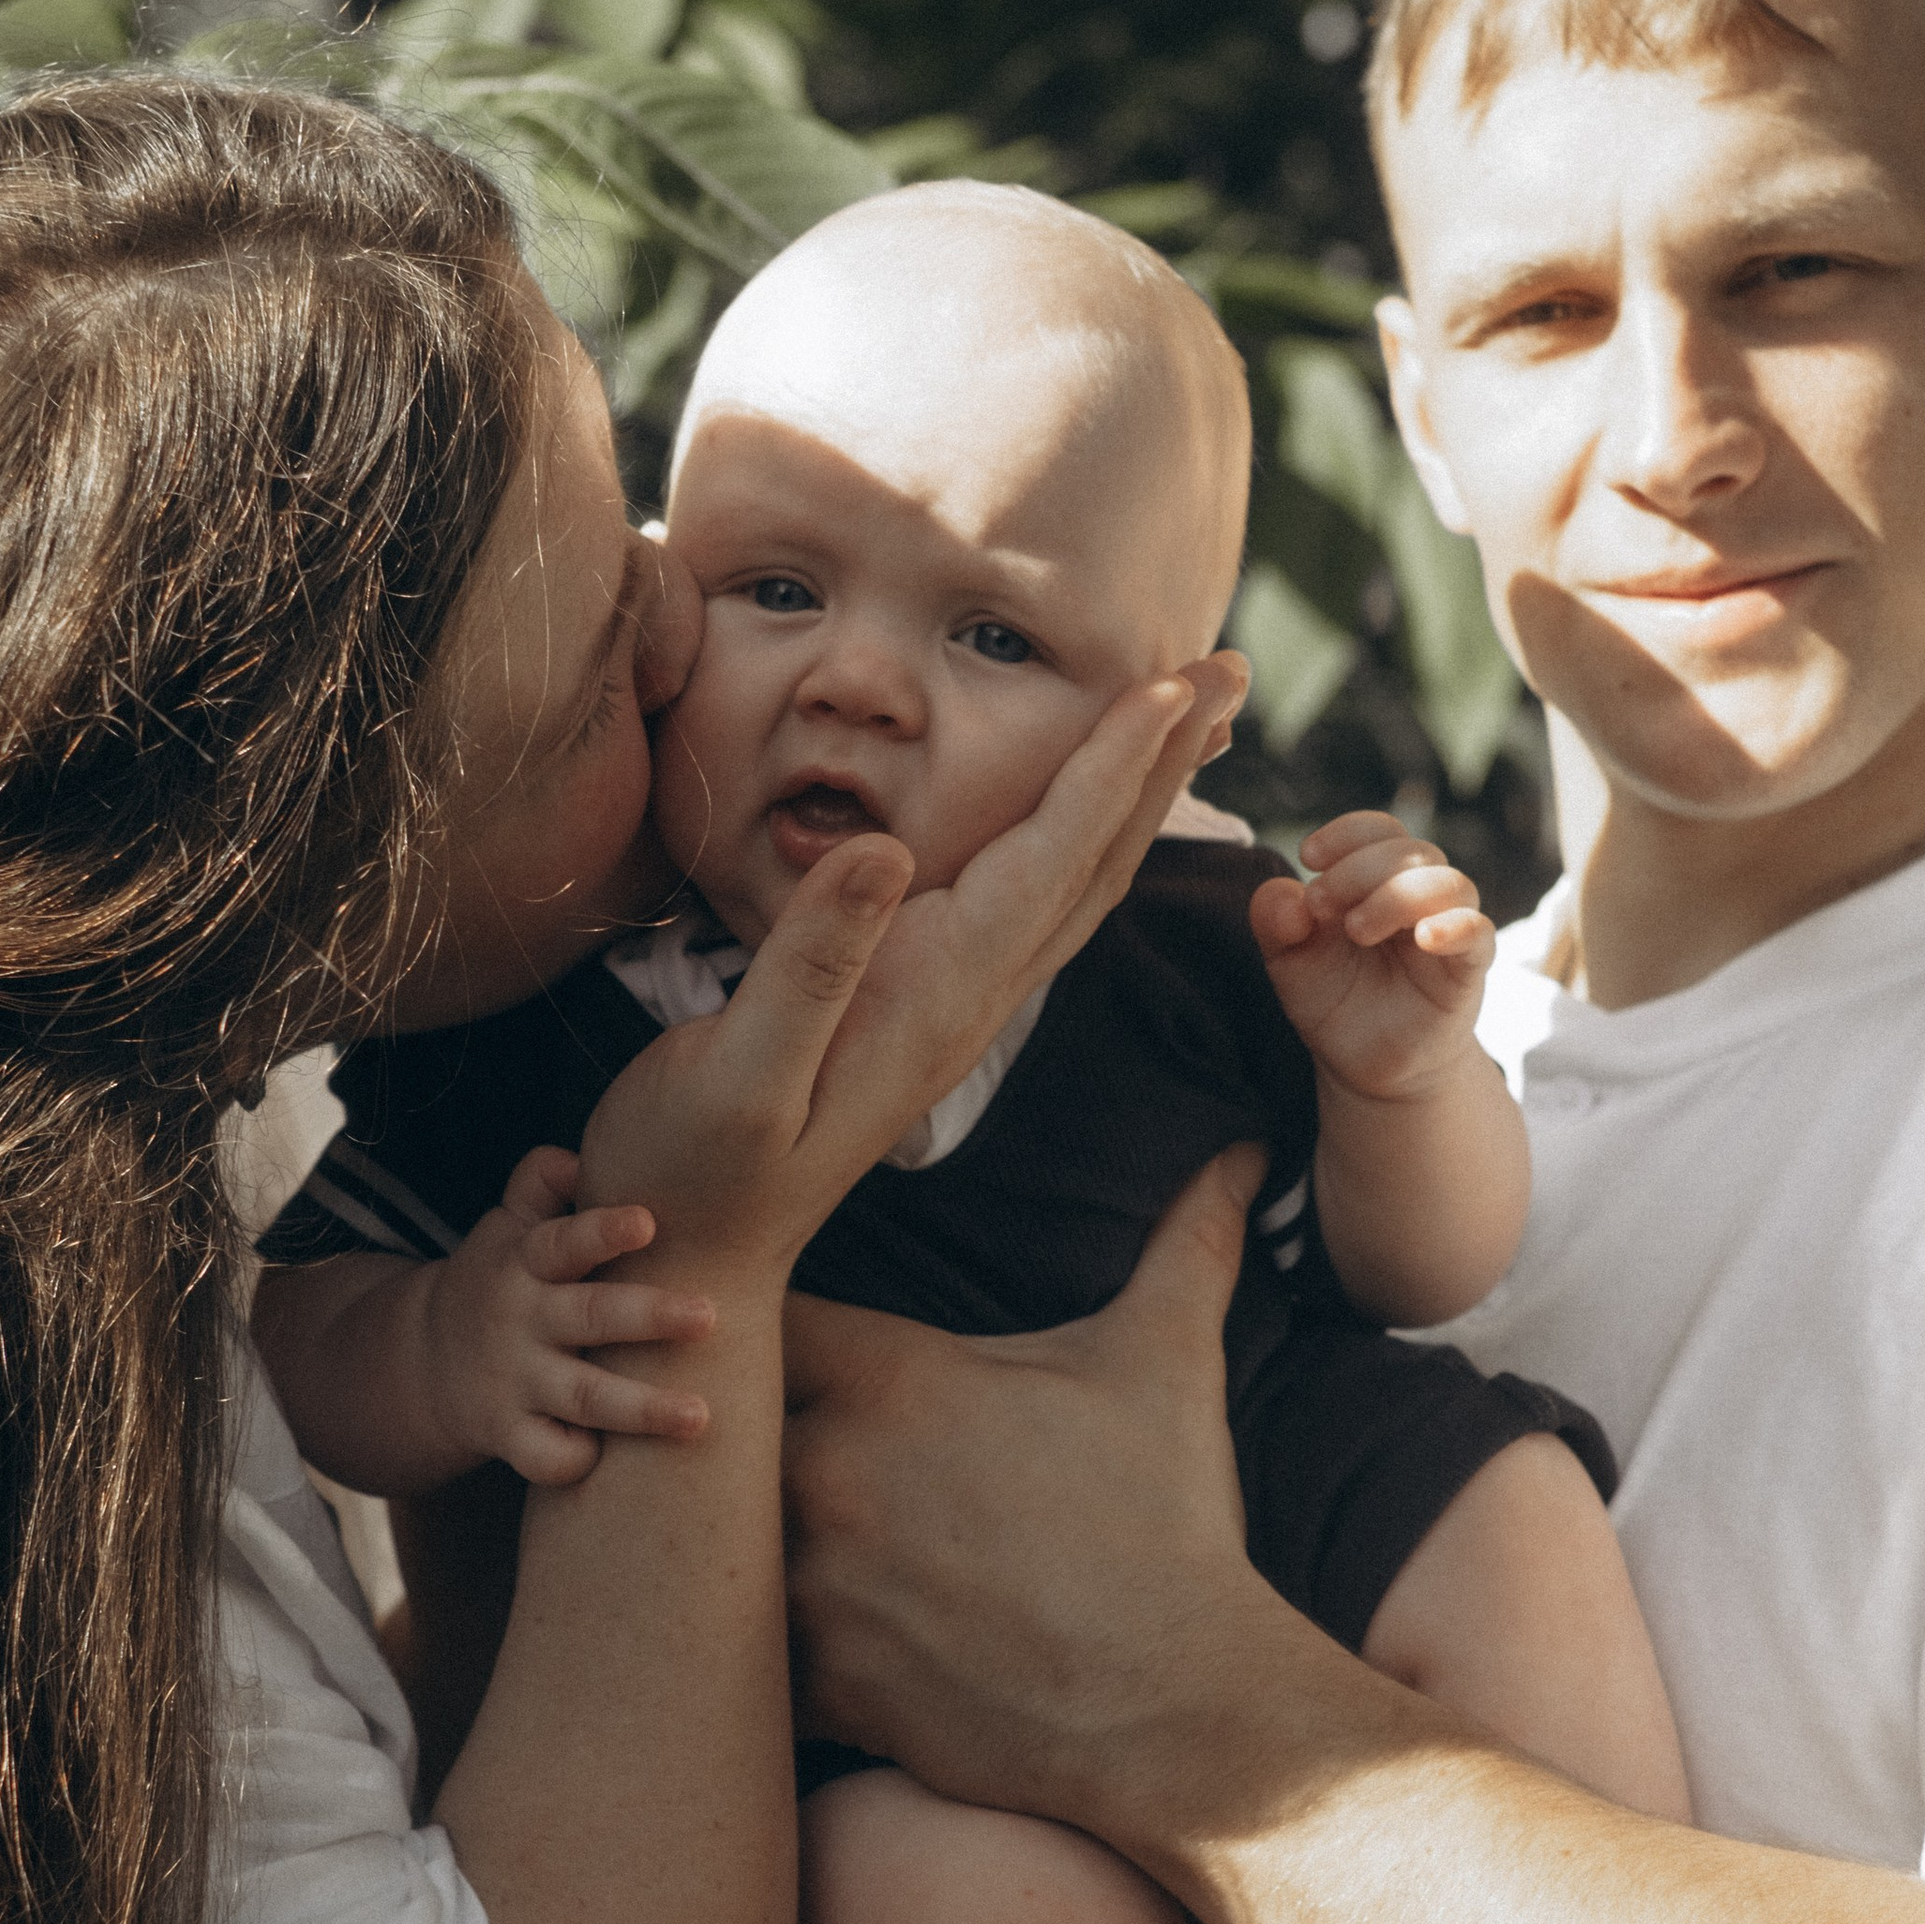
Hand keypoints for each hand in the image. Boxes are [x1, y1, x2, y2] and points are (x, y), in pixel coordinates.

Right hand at [426, 1145, 718, 1486]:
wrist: (423, 1360)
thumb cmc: (500, 1279)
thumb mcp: (507, 1225)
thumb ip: (541, 1183)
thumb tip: (579, 1157)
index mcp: (526, 1262)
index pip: (563, 1242)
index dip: (602, 1232)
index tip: (647, 1222)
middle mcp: (522, 1320)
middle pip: (589, 1318)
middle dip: (649, 1317)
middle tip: (709, 1316)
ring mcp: (515, 1381)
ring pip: (583, 1398)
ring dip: (642, 1409)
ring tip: (701, 1416)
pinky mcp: (507, 1434)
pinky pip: (545, 1457)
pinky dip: (575, 1460)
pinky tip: (613, 1459)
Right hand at [578, 656, 1245, 1283]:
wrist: (697, 1259)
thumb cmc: (695, 1167)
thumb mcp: (740, 1073)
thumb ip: (811, 965)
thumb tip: (882, 848)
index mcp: (936, 993)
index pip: (1051, 859)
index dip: (1111, 764)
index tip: (1174, 680)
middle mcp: (966, 997)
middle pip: (1097, 862)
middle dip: (1164, 759)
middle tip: (1229, 664)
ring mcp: (950, 1004)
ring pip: (1074, 881)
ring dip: (1135, 791)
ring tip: (1185, 716)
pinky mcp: (919, 1004)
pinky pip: (1027, 903)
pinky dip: (1074, 835)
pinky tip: (1080, 810)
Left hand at [784, 1147, 1266, 1825]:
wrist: (1178, 1702)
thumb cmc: (1168, 1524)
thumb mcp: (1170, 1364)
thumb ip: (1188, 1244)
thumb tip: (1245, 1154)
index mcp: (894, 1381)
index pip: (766, 1315)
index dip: (757, 1321)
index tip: (771, 1335)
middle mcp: (832, 1472)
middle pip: (716, 1427)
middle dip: (733, 1431)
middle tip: (751, 1438)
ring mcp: (817, 1583)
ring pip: (717, 1543)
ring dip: (735, 1538)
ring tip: (756, 1537)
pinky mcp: (824, 1683)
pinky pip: (749, 1657)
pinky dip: (761, 1649)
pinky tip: (792, 1637)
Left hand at [1250, 810, 1492, 1100]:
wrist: (1364, 1064)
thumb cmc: (1333, 1000)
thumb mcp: (1289, 962)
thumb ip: (1276, 923)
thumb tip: (1285, 897)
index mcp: (1377, 880)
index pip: (1378, 830)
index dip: (1347, 833)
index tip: (1309, 857)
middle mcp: (1418, 895)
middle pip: (1409, 849)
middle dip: (1358, 869)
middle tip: (1320, 906)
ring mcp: (1447, 928)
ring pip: (1448, 882)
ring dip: (1397, 895)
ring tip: (1357, 930)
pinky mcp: (1468, 968)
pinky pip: (1478, 933)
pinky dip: (1456, 926)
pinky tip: (1425, 937)